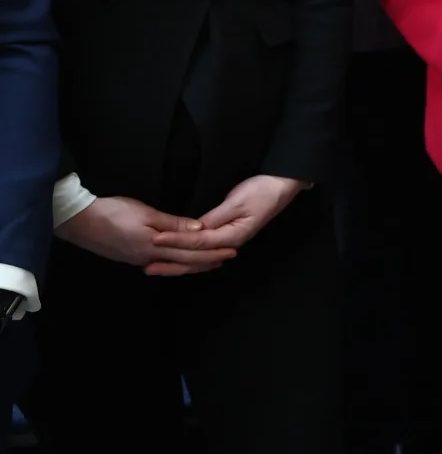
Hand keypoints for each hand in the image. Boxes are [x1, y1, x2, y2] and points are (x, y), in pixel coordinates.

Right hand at [56, 196, 234, 274]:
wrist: (78, 221)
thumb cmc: (113, 213)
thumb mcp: (147, 213)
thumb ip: (173, 224)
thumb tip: (199, 230)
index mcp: (154, 248)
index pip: (190, 254)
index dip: (211, 253)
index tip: (231, 252)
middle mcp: (148, 258)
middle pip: (183, 263)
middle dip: (206, 261)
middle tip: (226, 259)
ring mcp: (137, 259)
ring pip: (171, 265)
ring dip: (191, 264)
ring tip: (207, 262)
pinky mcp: (129, 255)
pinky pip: (159, 262)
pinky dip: (175, 262)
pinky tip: (177, 260)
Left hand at [149, 176, 302, 266]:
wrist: (282, 186)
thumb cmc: (262, 192)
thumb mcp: (237, 202)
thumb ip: (215, 218)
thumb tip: (194, 230)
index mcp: (233, 237)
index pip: (198, 242)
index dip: (176, 241)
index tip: (155, 240)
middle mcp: (229, 244)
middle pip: (196, 258)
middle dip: (172, 263)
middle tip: (147, 267)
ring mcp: (228, 241)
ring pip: (199, 258)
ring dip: (177, 263)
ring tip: (155, 267)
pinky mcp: (226, 235)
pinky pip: (202, 250)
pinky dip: (187, 255)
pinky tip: (175, 257)